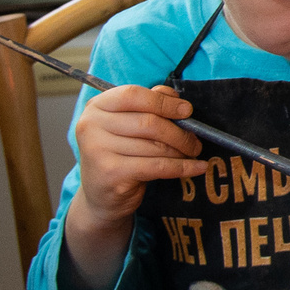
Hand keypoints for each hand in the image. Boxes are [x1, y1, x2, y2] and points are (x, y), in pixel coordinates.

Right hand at [70, 83, 207, 220]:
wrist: (101, 194)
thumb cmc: (120, 153)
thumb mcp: (129, 124)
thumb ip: (149, 104)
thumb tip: (176, 99)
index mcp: (96, 107)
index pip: (133, 95)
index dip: (164, 102)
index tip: (187, 110)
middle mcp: (91, 126)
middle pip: (149, 122)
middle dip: (180, 132)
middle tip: (195, 140)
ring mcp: (98, 150)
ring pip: (155, 146)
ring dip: (181, 151)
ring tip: (192, 153)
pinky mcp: (111, 173)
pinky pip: (157, 166)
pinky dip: (182, 167)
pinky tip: (198, 167)